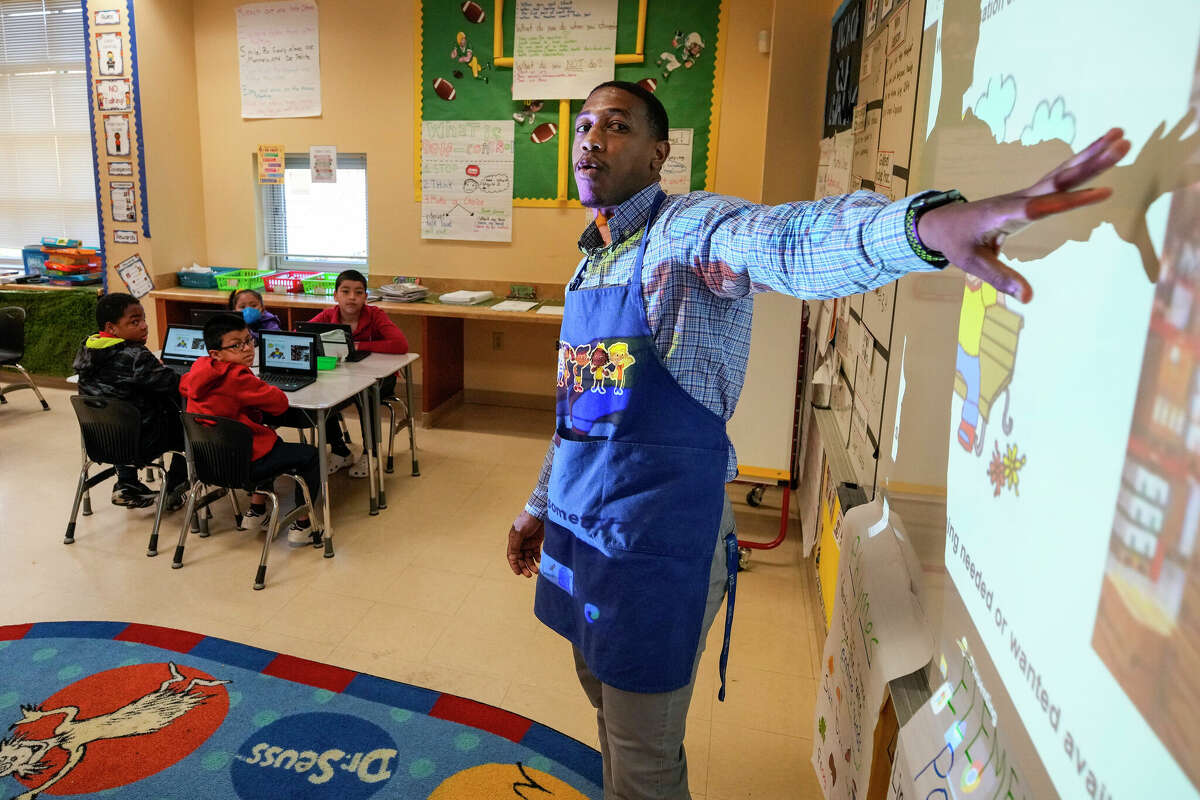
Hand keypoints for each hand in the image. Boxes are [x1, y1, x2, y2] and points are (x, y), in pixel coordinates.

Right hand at [507, 511, 544, 577]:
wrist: (540, 512)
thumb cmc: (527, 520)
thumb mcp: (520, 532)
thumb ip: (516, 544)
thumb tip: (513, 557)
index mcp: (514, 541)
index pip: (512, 557)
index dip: (514, 566)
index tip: (518, 573)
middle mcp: (520, 543)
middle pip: (521, 559)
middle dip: (524, 567)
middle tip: (529, 575)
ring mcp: (529, 543)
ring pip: (529, 558)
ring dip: (532, 565)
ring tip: (536, 571)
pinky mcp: (536, 542)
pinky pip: (536, 553)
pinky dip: (537, 558)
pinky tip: (540, 561)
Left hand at [917, 128, 1130, 301]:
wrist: (942, 223)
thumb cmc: (957, 244)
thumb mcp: (973, 264)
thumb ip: (1000, 278)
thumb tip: (1028, 297)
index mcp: (1003, 214)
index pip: (1040, 208)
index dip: (1069, 202)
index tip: (1103, 192)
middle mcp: (1018, 199)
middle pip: (1059, 180)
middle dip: (1091, 164)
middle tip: (1122, 145)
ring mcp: (1026, 194)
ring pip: (1063, 172)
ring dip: (1092, 154)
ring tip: (1121, 135)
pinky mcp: (1031, 195)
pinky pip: (1059, 177)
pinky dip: (1081, 162)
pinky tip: (1102, 148)